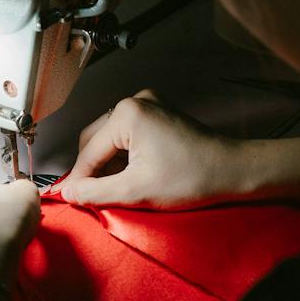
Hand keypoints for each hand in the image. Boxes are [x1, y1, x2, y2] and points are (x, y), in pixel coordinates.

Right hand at [53, 89, 246, 208]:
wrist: (232, 169)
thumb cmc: (190, 178)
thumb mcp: (136, 191)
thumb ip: (96, 192)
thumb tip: (67, 193)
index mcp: (127, 113)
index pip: (89, 152)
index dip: (79, 179)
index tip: (69, 200)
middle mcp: (135, 100)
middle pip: (96, 139)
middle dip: (93, 169)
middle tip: (90, 197)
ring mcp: (149, 103)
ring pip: (111, 137)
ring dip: (108, 163)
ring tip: (115, 188)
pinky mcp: (159, 112)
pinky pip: (128, 133)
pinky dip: (124, 154)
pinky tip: (131, 175)